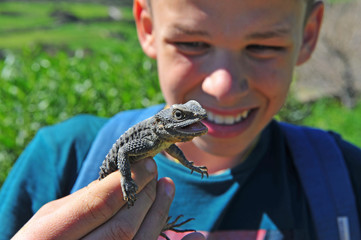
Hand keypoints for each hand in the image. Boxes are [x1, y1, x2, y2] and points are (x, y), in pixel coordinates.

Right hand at [13, 158, 204, 239]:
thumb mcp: (48, 220)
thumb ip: (79, 203)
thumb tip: (118, 181)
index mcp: (47, 238)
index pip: (96, 205)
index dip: (126, 181)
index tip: (146, 164)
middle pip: (122, 225)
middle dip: (144, 194)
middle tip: (155, 171)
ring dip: (159, 212)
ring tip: (168, 186)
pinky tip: (197, 236)